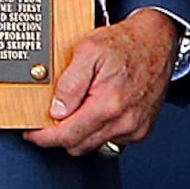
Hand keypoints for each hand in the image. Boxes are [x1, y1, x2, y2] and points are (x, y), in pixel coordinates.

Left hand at [27, 9, 179, 154]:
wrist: (156, 41)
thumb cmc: (125, 43)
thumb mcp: (88, 51)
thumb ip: (69, 84)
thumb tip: (56, 111)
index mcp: (108, 105)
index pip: (67, 136)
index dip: (43, 137)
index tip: (32, 134)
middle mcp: (124, 122)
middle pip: (78, 146)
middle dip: (60, 135)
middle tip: (52, 117)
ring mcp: (135, 129)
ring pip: (93, 146)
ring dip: (80, 133)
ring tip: (79, 108)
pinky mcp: (141, 130)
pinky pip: (111, 141)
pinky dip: (99, 131)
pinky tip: (99, 110)